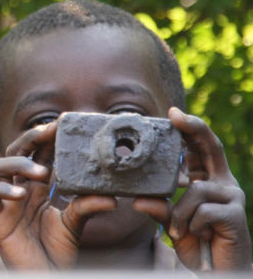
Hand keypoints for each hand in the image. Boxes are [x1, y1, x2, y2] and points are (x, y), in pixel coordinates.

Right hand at [0, 122, 116, 268]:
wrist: (44, 276)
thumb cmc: (55, 251)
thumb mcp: (74, 225)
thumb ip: (86, 207)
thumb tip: (111, 197)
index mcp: (36, 186)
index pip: (38, 152)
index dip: (46, 136)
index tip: (63, 123)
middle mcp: (19, 188)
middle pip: (16, 151)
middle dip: (30, 138)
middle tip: (49, 132)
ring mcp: (5, 201)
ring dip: (18, 163)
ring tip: (40, 172)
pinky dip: (2, 189)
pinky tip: (21, 194)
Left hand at [134, 108, 251, 270]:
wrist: (218, 272)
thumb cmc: (196, 241)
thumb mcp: (173, 221)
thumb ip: (159, 208)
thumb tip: (138, 200)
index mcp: (209, 180)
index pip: (201, 148)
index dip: (190, 128)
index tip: (173, 112)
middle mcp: (224, 183)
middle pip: (212, 148)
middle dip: (194, 128)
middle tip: (175, 115)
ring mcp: (233, 197)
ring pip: (196, 190)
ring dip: (180, 212)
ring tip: (178, 231)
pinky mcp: (236, 214)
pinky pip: (202, 211)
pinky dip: (190, 224)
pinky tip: (195, 235)